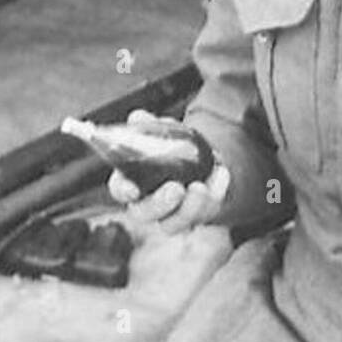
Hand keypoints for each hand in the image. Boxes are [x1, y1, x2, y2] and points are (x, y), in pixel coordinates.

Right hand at [107, 110, 230, 233]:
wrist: (199, 157)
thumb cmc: (170, 147)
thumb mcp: (160, 132)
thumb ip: (148, 126)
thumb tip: (138, 117)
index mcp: (131, 181)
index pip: (120, 189)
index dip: (124, 190)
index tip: (132, 190)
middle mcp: (147, 204)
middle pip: (144, 213)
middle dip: (160, 204)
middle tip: (175, 189)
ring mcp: (171, 214)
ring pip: (174, 224)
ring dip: (189, 208)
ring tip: (200, 187)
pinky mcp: (196, 216)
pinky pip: (206, 212)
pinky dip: (215, 193)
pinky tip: (221, 174)